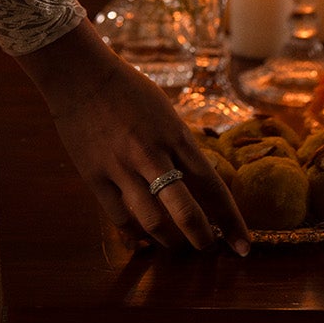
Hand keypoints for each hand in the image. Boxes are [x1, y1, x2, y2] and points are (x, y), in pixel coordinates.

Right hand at [16, 18, 252, 255]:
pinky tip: (142, 240)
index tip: (244, 247)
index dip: (231, 221)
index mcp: (175, 134)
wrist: (79, 73)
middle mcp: (151, 154)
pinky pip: (118, 217)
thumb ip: (179, 144)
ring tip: (176, 245)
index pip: (212, 186)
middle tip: (209, 249)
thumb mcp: (164, 110)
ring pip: (152, 221)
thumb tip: (197, 179)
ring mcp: (120, 166)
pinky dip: (134, 234)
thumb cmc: (126, 88)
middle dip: (203, 239)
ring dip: (169, 241)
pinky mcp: (94, 175)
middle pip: (185, 211)